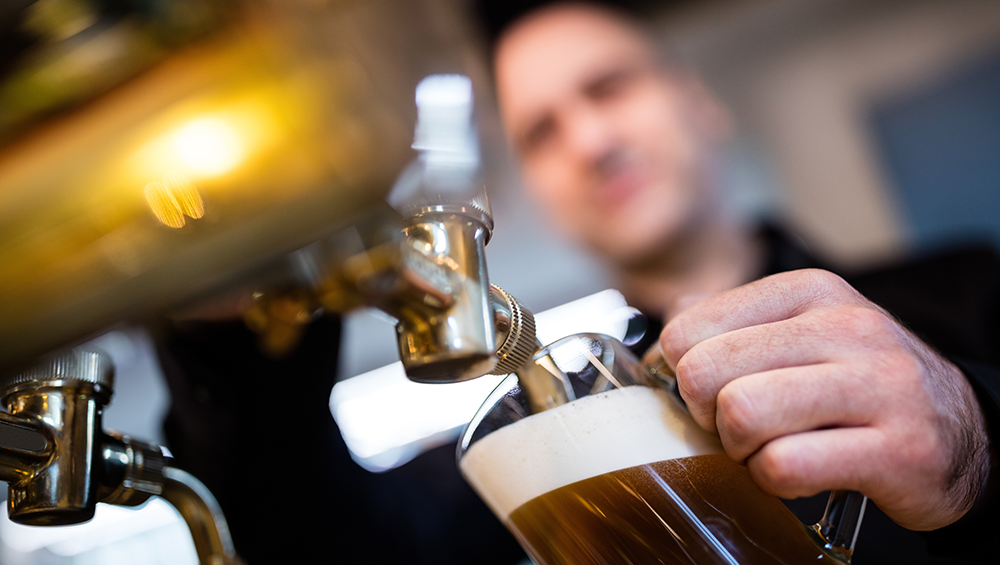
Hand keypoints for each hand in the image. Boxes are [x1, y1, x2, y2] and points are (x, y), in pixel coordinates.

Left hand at [659, 268, 990, 530]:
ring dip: (738, 447)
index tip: (707, 391)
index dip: (681, 371)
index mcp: (810, 291)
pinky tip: (797, 471)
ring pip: (742, 413)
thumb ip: (729, 323)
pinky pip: (785, 466)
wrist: (961, 430)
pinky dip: (773, 480)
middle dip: (704, 412)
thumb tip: (659, 343)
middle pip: (706, 370)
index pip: (689, 325)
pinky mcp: (897, 449)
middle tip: (732, 425)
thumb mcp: (802, 330)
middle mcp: (846, 327)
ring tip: (764, 447)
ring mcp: (877, 386)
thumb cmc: (861, 382)